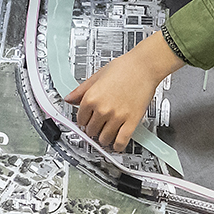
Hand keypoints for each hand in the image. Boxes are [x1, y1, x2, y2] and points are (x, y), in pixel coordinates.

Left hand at [66, 33, 184, 148]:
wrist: (145, 66)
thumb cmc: (124, 68)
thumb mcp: (97, 76)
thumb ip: (81, 90)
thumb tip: (69, 98)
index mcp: (91, 97)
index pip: (80, 119)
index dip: (83, 120)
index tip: (86, 120)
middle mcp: (102, 109)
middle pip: (91, 130)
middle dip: (93, 129)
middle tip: (97, 125)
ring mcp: (117, 117)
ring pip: (104, 138)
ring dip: (103, 138)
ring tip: (106, 134)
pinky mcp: (131, 121)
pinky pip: (121, 141)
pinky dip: (117, 146)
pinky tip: (116, 144)